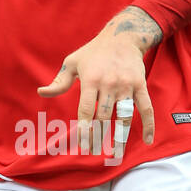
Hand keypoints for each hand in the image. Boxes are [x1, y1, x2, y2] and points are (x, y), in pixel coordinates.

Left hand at [37, 8, 158, 149]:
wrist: (122, 37)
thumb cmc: (93, 53)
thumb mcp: (72, 63)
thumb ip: (59, 82)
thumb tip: (41, 92)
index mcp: (90, 79)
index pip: (86, 110)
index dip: (84, 129)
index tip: (82, 143)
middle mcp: (109, 83)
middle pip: (104, 117)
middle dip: (99, 136)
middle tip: (94, 151)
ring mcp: (126, 85)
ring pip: (124, 116)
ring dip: (120, 136)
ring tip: (116, 153)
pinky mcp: (140, 86)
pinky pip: (146, 108)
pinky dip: (149, 125)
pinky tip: (147, 140)